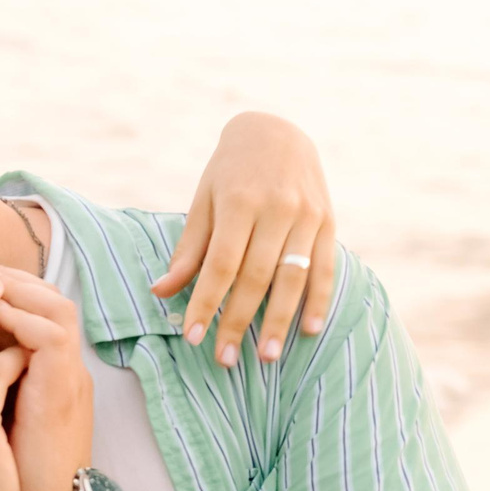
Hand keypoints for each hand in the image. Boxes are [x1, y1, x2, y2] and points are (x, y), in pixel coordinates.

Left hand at [0, 266, 92, 490]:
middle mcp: (61, 370)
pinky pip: (51, 335)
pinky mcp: (65, 393)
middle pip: (44, 296)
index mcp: (43, 375)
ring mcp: (68, 379)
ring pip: (54, 305)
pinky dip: (20, 318)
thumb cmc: (4, 482)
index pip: (28, 310)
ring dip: (13, 287)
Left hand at [153, 111, 338, 367]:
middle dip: (238, 321)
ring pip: (293, 277)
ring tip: (267, 357)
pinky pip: (325, 268)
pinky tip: (308, 329)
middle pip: (256, 277)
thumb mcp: (203, 201)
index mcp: (238, 203)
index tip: (193, 337)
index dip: (206, 302)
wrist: (277, 131)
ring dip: (279, 321)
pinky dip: (318, 300)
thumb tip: (161, 291)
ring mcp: (307, 216)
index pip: (221, 265)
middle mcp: (277, 209)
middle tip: (225, 359)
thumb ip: (189, 249)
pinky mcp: (328, 222)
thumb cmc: (229, 171)